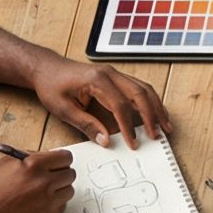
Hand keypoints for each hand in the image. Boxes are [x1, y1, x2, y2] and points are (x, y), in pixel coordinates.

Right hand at [0, 148, 76, 212]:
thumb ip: (29, 156)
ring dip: (59, 190)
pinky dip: (53, 205)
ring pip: (68, 191)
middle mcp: (44, 182)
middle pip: (70, 174)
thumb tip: (48, 155)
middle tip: (49, 178)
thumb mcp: (5, 164)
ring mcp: (48, 202)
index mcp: (34, 165)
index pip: (65, 157)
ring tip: (41, 192)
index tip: (58, 163)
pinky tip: (36, 205)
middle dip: (60, 174)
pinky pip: (61, 206)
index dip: (61, 160)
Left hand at [33, 58, 170, 146]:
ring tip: (165, 125)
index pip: (120, 106)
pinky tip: (156, 112)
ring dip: (156, 107)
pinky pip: (138, 87)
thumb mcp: (63, 109)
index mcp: (97, 80)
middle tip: (158, 135)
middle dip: (152, 116)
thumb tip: (106, 141)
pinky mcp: (115, 77)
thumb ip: (86, 125)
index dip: (128, 127)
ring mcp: (114, 73)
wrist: (47, 68)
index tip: (133, 143)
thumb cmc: (52, 86)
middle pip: (139, 94)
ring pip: (144, 88)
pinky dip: (150, 101)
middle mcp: (110, 73)